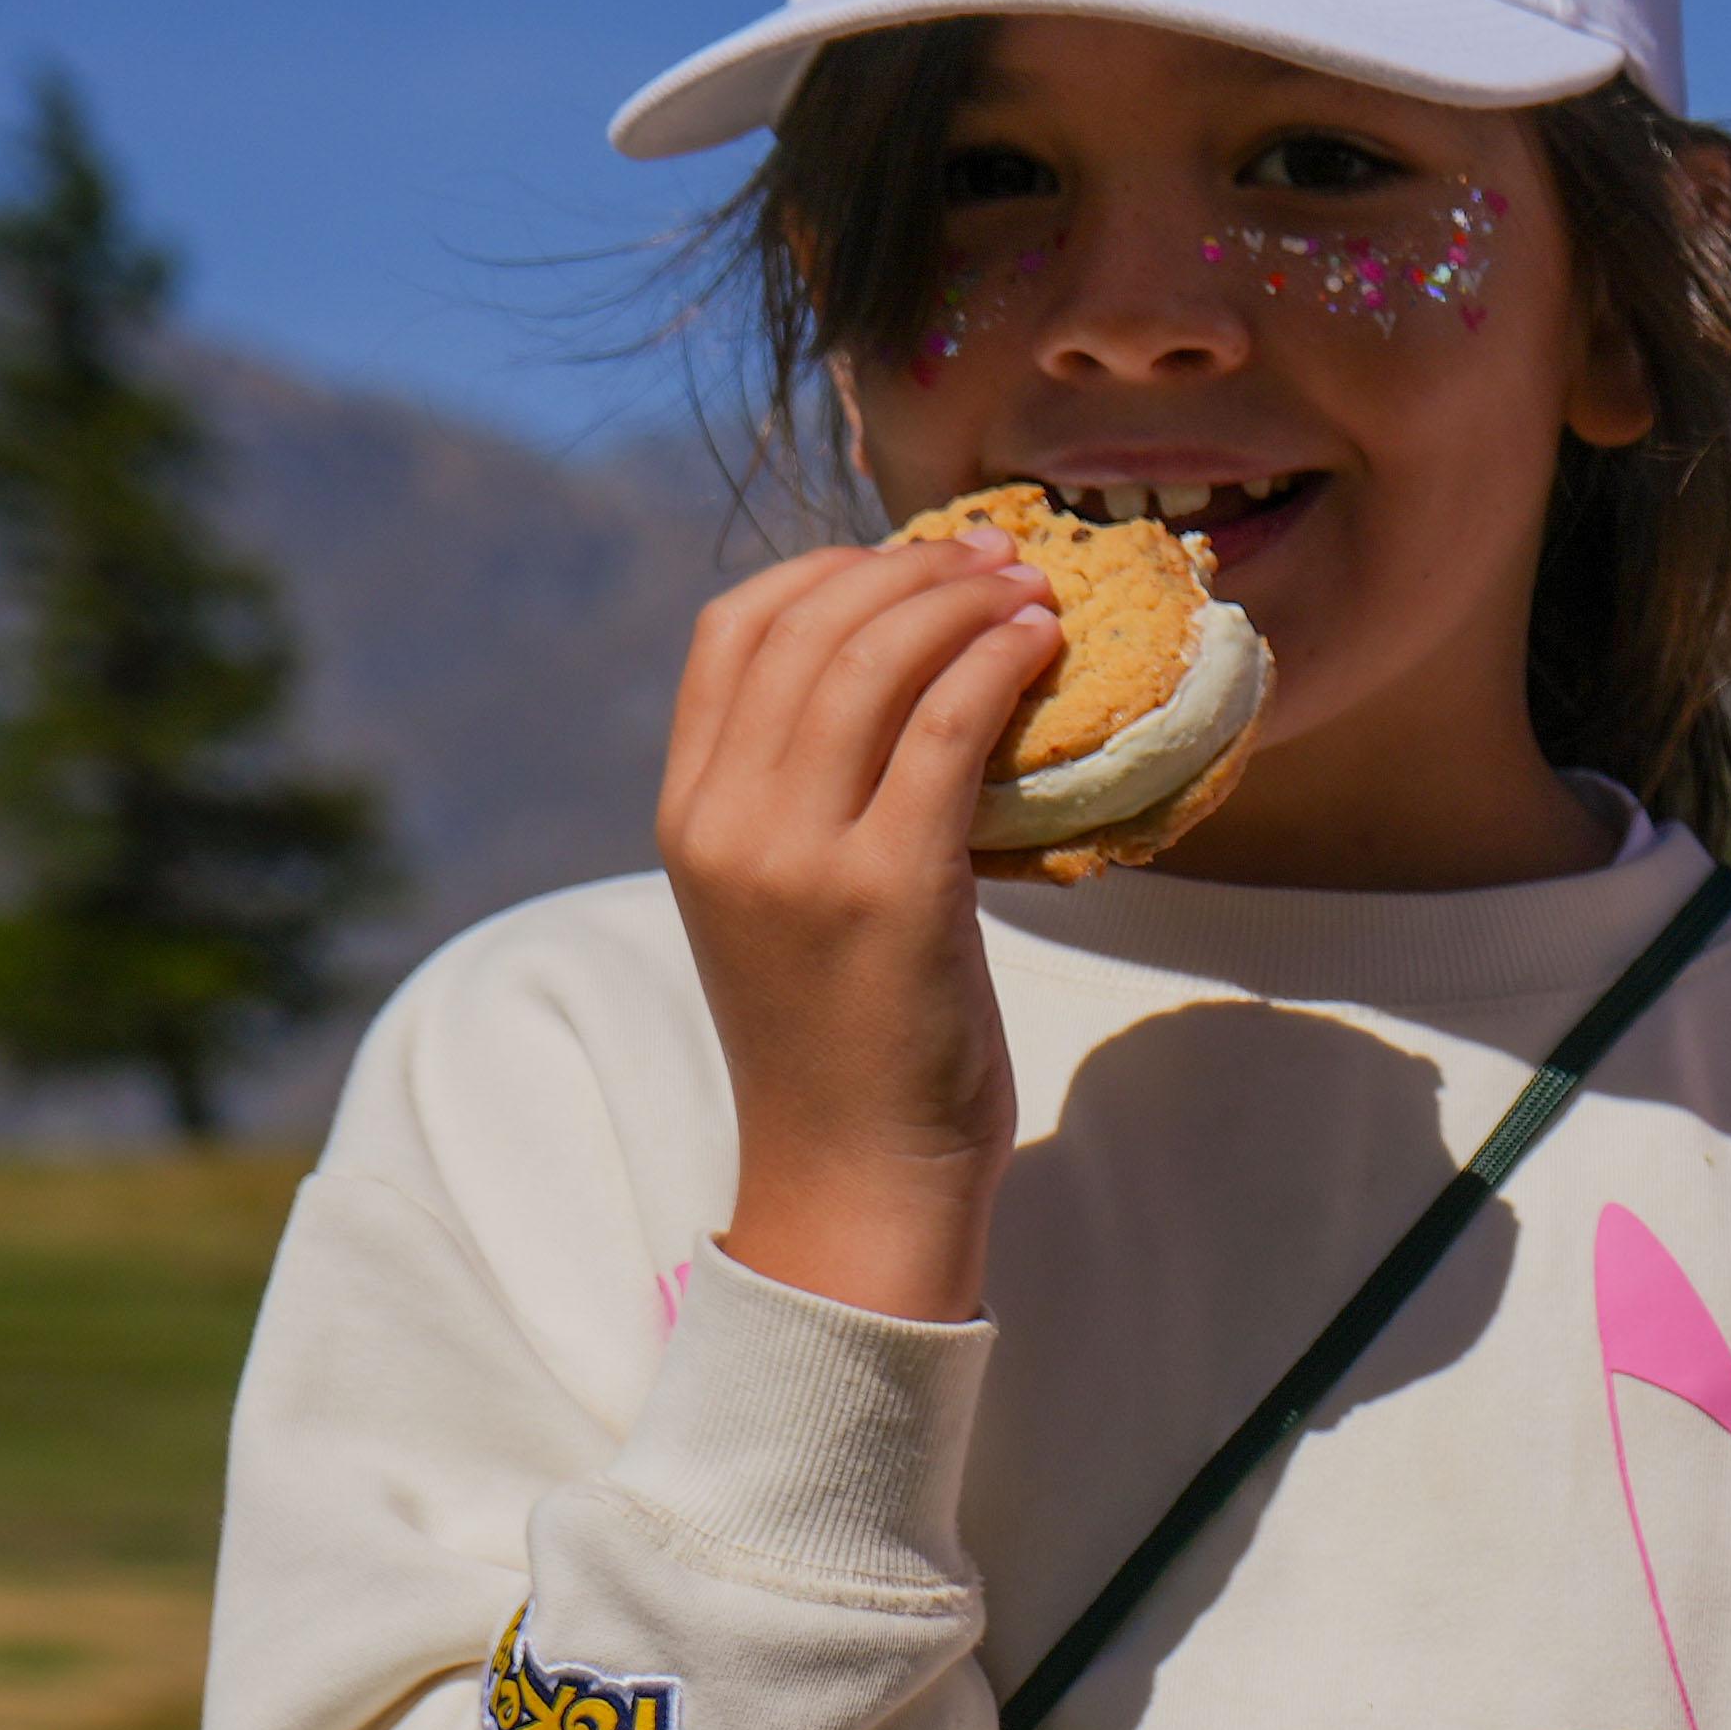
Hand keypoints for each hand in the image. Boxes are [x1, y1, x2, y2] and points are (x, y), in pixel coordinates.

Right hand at [663, 530, 1065, 1325]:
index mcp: (688, 815)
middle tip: (997, 554)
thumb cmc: (847, 1043)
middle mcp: (723, 822)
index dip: (828, 569)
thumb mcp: (787, 900)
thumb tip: (898, 684)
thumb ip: (805, 799)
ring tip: (1032, 589)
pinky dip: (995, 666)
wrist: (855, 1176)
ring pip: (873, 661)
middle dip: (909, 568)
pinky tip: (1043, 648)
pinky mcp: (888, 889)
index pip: (732, 633)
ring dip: (961, 602)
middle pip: (805, 625)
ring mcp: (797, 855)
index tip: (914, 560)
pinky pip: (942, 731)